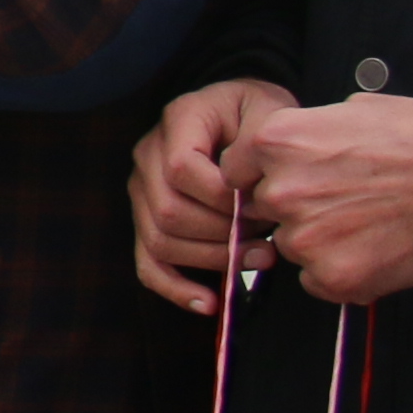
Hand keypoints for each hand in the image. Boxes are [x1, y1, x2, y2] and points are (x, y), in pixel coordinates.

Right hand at [129, 78, 294, 313]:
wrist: (242, 113)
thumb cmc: (257, 113)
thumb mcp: (268, 110)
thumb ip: (260, 145)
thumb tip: (251, 194)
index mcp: (178, 120)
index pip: (182, 169)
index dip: (222, 197)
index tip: (263, 205)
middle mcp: (149, 155)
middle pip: (169, 212)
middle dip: (224, 234)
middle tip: (269, 238)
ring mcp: (143, 191)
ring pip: (160, 241)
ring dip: (212, 259)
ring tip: (259, 258)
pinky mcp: (147, 220)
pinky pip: (148, 263)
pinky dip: (176, 289)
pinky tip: (209, 303)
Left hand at [218, 90, 412, 305]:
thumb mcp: (349, 111)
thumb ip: (303, 135)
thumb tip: (284, 154)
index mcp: (277, 141)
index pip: (235, 171)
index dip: (262, 176)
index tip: (291, 179)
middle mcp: (282, 190)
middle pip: (264, 211)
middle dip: (293, 208)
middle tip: (341, 200)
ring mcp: (306, 238)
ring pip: (291, 247)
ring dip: (318, 240)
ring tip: (366, 221)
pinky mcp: (334, 278)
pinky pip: (316, 281)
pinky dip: (339, 270)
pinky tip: (372, 247)